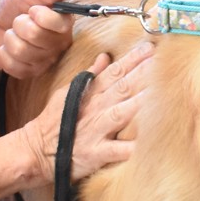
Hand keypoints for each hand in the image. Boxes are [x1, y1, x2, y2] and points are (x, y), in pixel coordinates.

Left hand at [0, 0, 75, 78]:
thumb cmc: (16, 8)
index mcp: (65, 21)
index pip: (58, 23)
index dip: (40, 14)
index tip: (32, 10)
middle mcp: (60, 43)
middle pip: (35, 35)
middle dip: (19, 24)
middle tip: (19, 21)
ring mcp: (46, 60)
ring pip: (21, 50)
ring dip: (10, 38)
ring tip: (13, 34)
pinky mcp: (31, 73)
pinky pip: (12, 65)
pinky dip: (3, 54)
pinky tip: (8, 49)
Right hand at [19, 40, 154, 181]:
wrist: (35, 151)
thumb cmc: (54, 122)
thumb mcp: (69, 93)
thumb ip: (91, 75)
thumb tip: (106, 56)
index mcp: (91, 94)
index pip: (115, 72)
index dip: (133, 59)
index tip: (151, 47)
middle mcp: (96, 109)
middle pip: (123, 88)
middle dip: (143, 73)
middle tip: (164, 61)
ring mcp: (96, 130)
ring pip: (122, 113)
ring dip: (141, 102)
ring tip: (162, 93)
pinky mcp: (96, 153)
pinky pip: (117, 150)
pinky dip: (132, 147)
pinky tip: (149, 143)